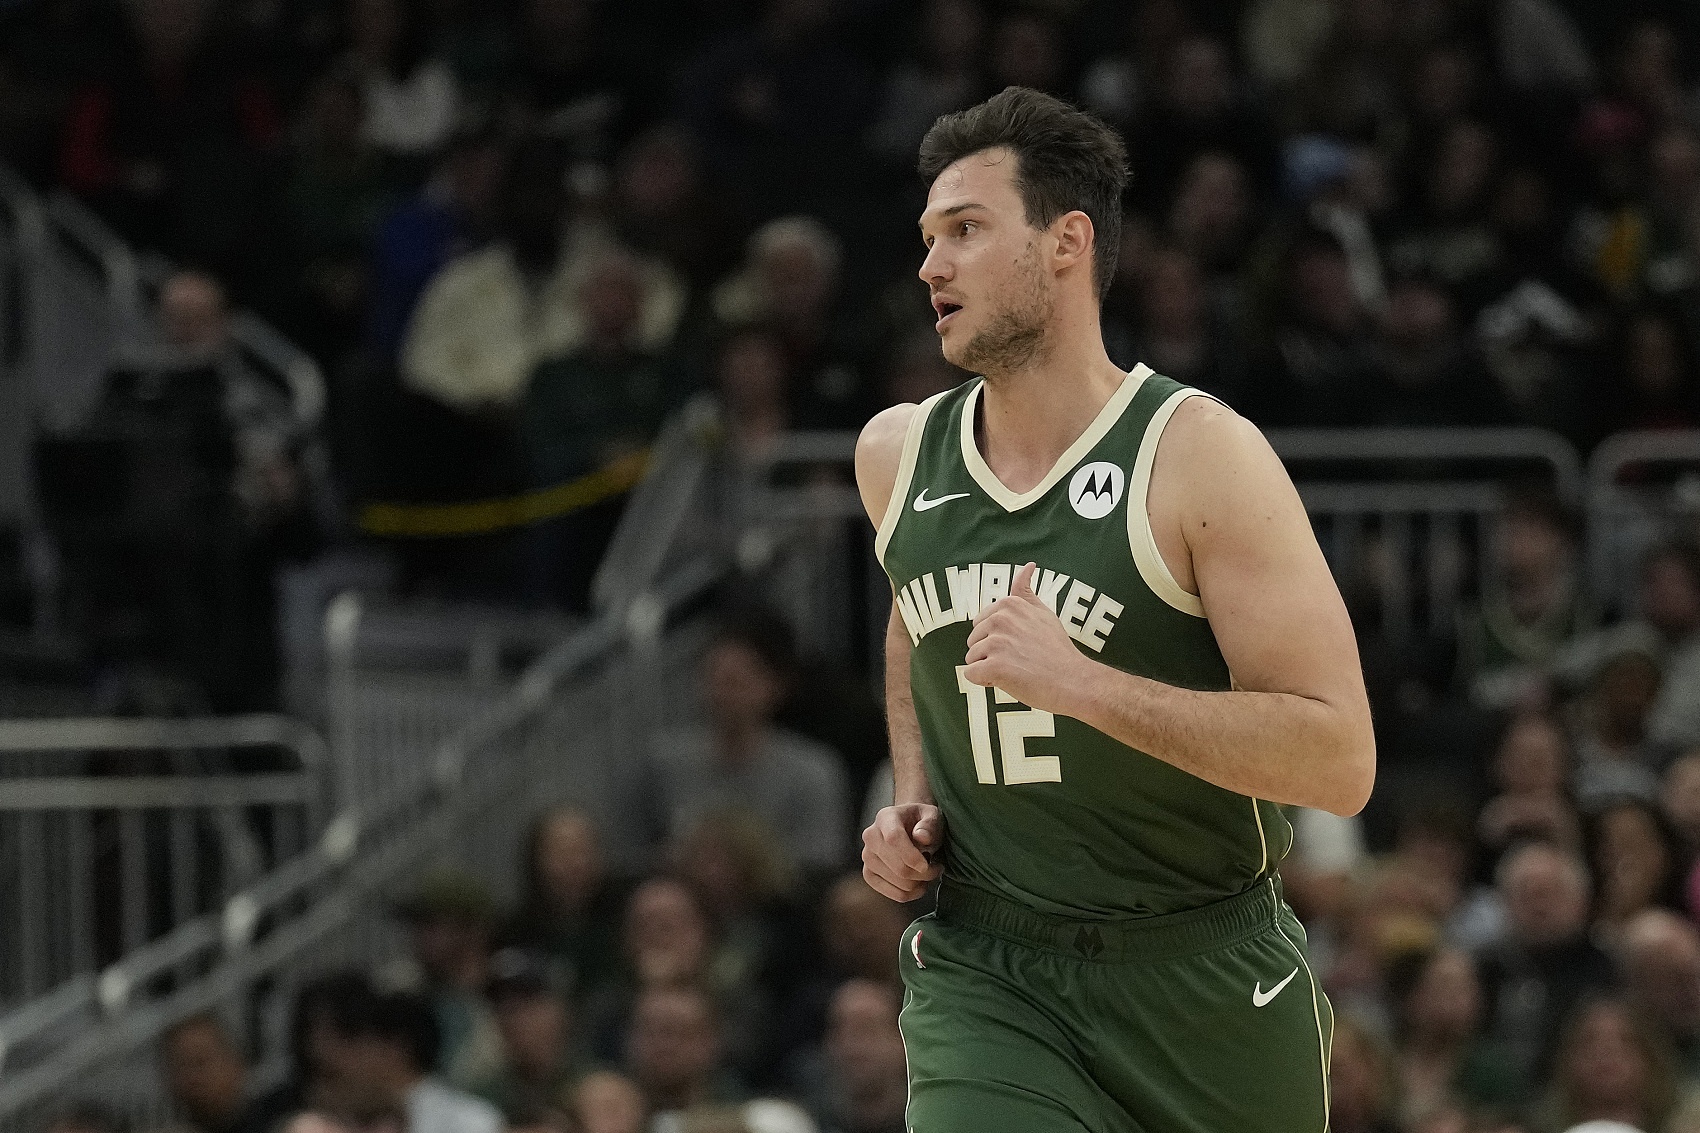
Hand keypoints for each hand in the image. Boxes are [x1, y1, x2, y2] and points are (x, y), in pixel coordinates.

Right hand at [862, 802, 944, 901]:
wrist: (909, 826)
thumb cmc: (922, 821)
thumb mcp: (932, 815)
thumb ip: (930, 824)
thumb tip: (922, 837)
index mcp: (885, 818)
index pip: (894, 839)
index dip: (911, 856)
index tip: (927, 865)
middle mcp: (871, 837)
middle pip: (898, 866)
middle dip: (924, 873)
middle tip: (937, 867)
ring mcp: (867, 857)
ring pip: (899, 883)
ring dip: (920, 883)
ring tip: (928, 871)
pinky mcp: (869, 875)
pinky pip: (895, 894)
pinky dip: (913, 893)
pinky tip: (920, 883)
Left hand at [962, 562, 1090, 713]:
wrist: (1072, 680)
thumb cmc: (1057, 650)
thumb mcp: (1043, 612)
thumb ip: (1026, 590)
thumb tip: (1028, 565)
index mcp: (1010, 604)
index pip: (981, 623)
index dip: (997, 639)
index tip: (1019, 645)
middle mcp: (1001, 619)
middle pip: (974, 640)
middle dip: (989, 653)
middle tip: (1019, 659)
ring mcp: (997, 642)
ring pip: (972, 658)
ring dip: (988, 668)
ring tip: (1016, 669)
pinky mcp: (994, 665)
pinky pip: (971, 675)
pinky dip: (985, 681)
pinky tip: (1008, 679)